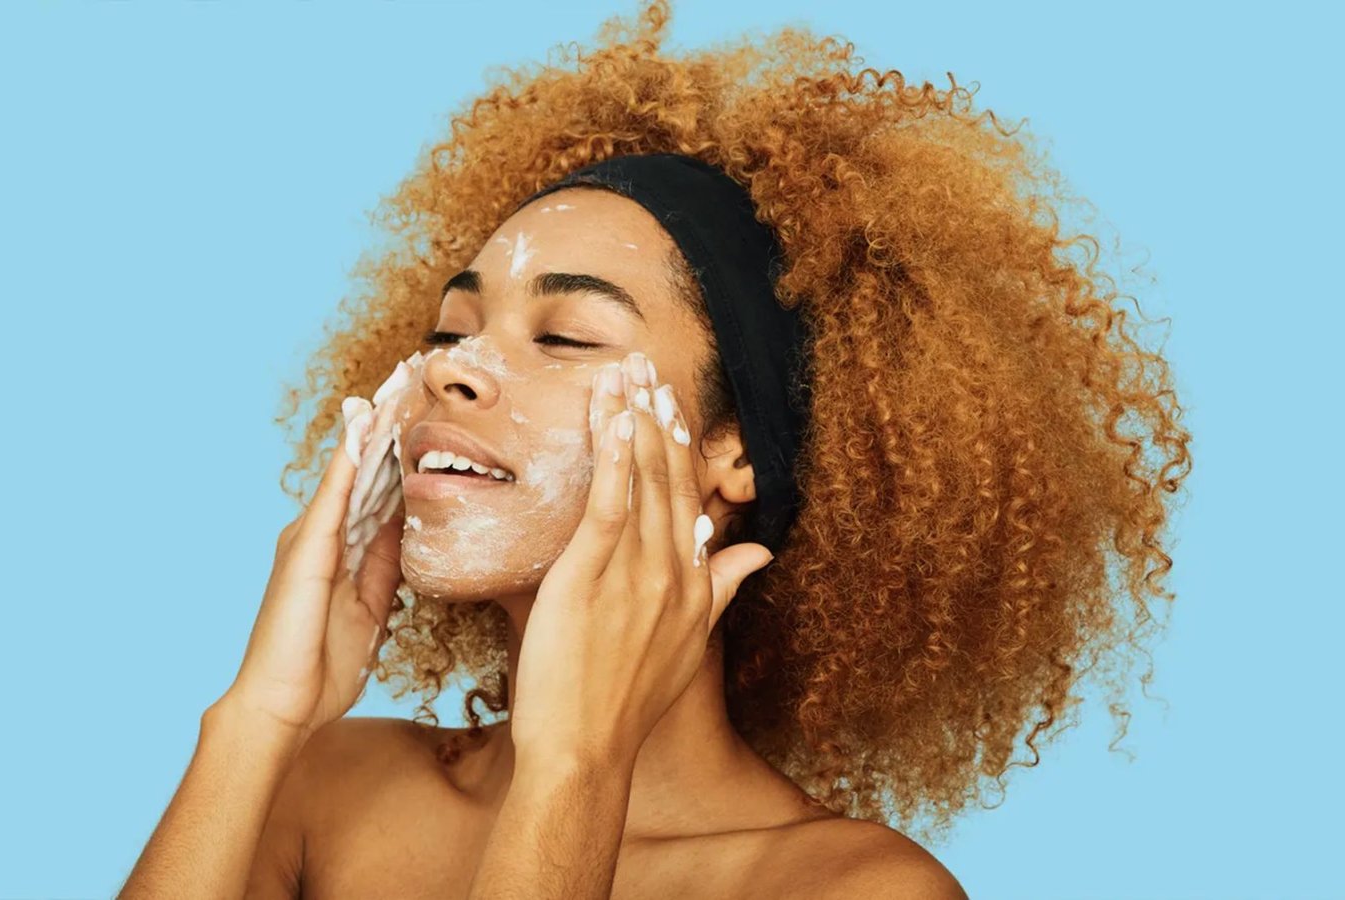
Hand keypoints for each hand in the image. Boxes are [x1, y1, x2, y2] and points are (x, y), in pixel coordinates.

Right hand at [216, 358, 420, 739]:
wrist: (281, 706)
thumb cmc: (320, 668)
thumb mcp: (372, 612)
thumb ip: (386, 570)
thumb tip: (409, 535)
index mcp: (341, 550)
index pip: (377, 487)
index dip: (399, 448)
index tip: (423, 410)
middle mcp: (321, 533)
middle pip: (362, 466)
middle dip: (385, 421)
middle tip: (411, 371)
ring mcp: (310, 537)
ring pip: (348, 469)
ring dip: (371, 425)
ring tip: (393, 381)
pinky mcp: (306, 549)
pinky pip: (334, 495)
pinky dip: (349, 459)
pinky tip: (364, 427)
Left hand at [511, 351, 775, 763]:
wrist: (585, 752)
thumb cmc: (624, 703)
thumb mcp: (688, 644)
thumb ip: (722, 588)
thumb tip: (759, 548)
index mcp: (695, 586)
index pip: (690, 500)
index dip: (681, 446)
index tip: (671, 402)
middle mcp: (673, 573)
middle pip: (670, 479)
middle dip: (659, 417)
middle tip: (648, 366)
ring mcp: (636, 574)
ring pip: (641, 480)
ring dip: (634, 420)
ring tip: (626, 373)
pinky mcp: (591, 578)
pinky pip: (608, 506)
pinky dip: (613, 459)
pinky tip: (614, 419)